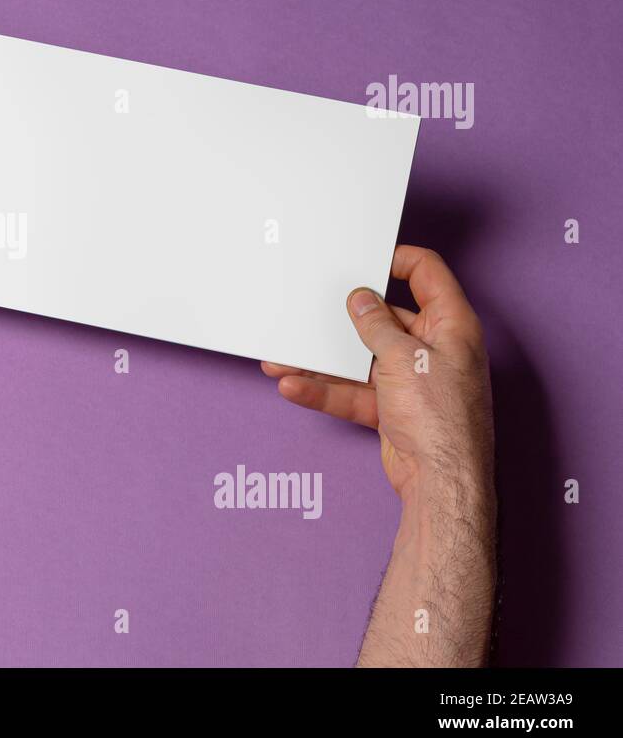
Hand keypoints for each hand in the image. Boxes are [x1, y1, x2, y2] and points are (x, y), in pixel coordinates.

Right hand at [261, 245, 493, 499]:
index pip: (427, 274)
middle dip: (343, 319)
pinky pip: (353, 392)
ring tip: (286, 356)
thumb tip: (360, 300)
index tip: (362, 257)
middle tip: (313, 307)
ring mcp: (411, 381)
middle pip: (384, 319)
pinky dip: (325, 391)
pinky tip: (294, 386)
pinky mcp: (392, 409)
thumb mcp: (404, 357)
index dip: (396, 259)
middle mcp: (433, 349)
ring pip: (361, 360)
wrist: (441, 481)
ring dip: (323, 361)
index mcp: (450, 325)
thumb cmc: (442, 417)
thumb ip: (376, 325)